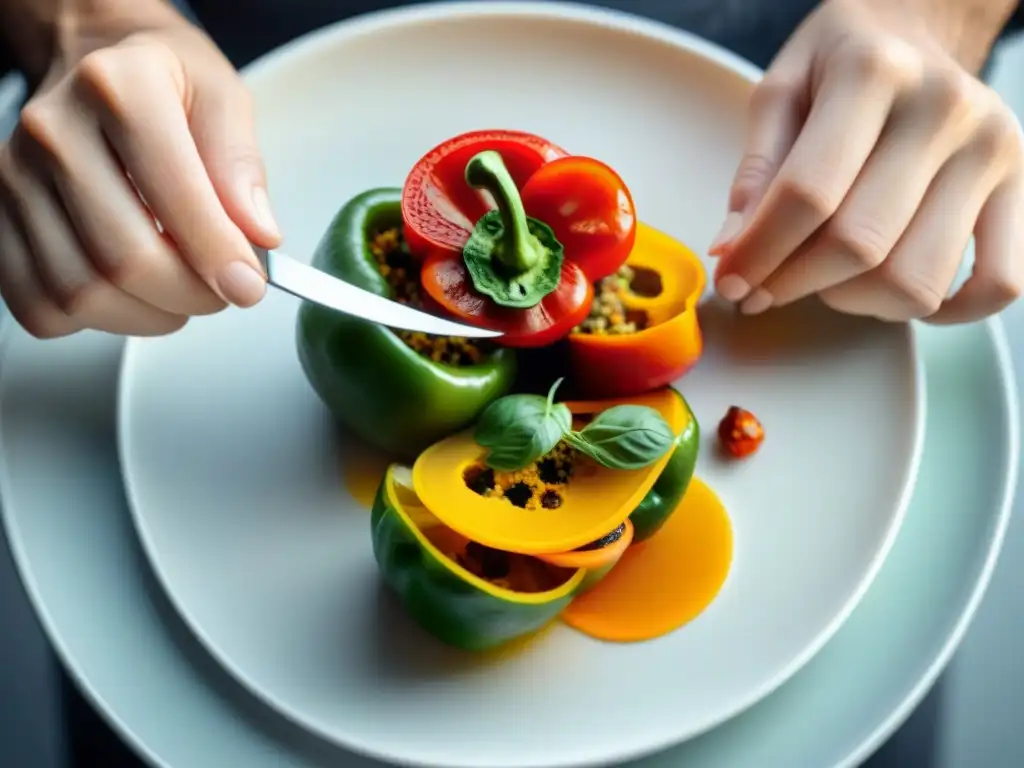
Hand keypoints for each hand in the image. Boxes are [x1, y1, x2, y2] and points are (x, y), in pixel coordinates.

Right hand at [0, 1, 280, 338]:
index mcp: (118, 89)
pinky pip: (41, 307)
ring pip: (82, 294)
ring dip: (149, 315)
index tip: (249, 284)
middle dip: (191, 296)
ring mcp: (14, 179)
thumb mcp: (223, 98)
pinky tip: (133, 294)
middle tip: (222, 291)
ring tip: (182, 292)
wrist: (94, 62)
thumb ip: (242, 167)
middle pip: (125, 259)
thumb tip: (257, 236)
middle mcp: (53, 132)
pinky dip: (98, 320)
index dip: (219, 256)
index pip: (173, 197)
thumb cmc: (163, 82)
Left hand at [712, 0, 1023, 323]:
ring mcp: (991, 153)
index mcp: (874, 74)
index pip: (808, 194)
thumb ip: (755, 171)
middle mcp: (945, 111)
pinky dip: (943, 313)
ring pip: (914, 281)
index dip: (758, 253)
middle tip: (761, 287)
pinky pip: (997, 285)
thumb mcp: (780, 91)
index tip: (728, 280)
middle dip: (792, 283)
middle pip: (859, 246)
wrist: (919, 29)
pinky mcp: (1020, 189)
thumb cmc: (840, 64)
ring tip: (825, 275)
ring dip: (852, 300)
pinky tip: (891, 293)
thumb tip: (730, 250)